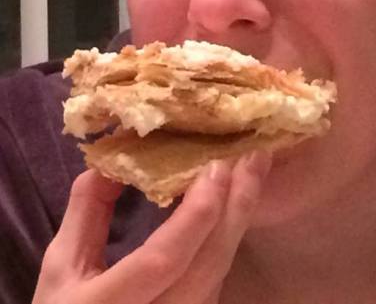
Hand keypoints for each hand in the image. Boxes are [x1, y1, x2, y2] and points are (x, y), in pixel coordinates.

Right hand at [32, 151, 271, 303]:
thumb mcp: (62, 265)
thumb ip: (87, 210)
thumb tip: (114, 158)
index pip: (163, 260)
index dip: (194, 216)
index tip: (215, 167)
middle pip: (208, 265)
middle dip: (236, 206)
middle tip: (253, 155)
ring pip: (220, 272)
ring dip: (240, 217)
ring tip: (255, 170)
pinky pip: (218, 278)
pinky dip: (231, 236)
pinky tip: (240, 202)